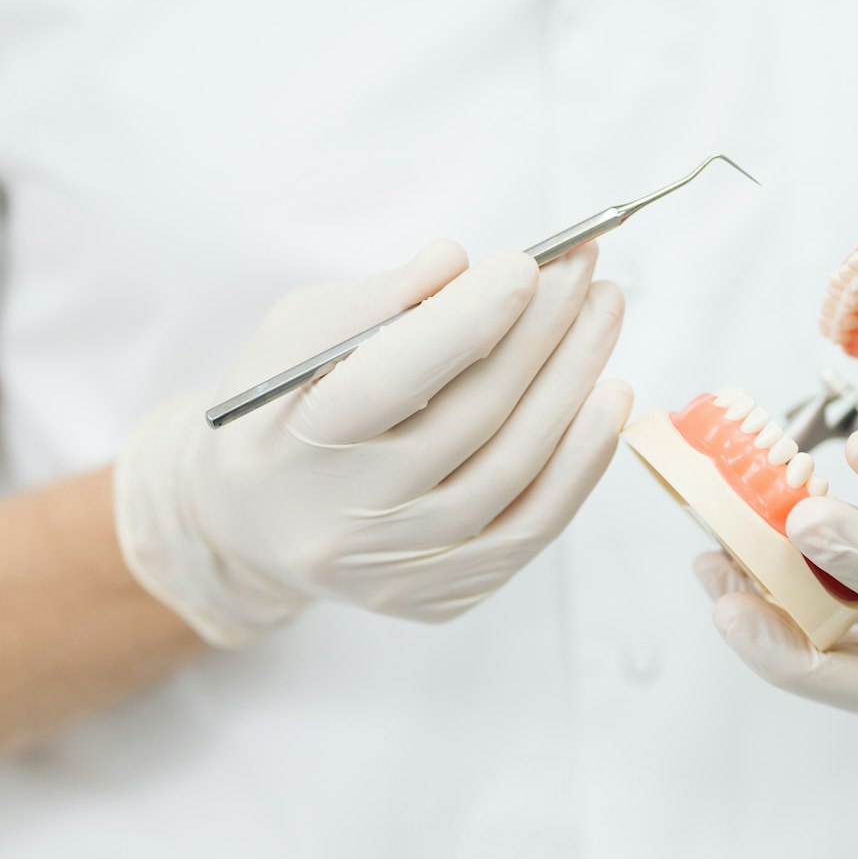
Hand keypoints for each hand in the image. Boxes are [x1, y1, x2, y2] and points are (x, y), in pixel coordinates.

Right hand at [116, 240, 630, 644]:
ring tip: (603, 314)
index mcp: (295, 441)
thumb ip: (378, 302)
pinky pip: (532, 526)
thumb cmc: (282, 408)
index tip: (528, 264)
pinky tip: (606, 397)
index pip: (393, 377)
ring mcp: (397, 568)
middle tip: (584, 270)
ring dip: (573, 384)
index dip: (468, 320)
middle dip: (540, 333)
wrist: (251, 522)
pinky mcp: (441, 595)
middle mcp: (344, 518)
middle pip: (470, 419)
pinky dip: (581, 460)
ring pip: (514, 472)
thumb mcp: (296, 335)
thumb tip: (459, 264)